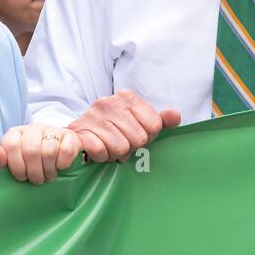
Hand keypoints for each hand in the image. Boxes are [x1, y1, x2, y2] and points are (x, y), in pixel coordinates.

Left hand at [0, 125, 82, 184]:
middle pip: (31, 151)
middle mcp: (33, 128)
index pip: (11, 145)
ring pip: (49, 151)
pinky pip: (66, 150)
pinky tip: (60, 167)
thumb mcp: (8, 167)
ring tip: (48, 176)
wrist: (52, 161)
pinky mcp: (69, 135)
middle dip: (34, 173)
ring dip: (49, 171)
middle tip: (37, 180)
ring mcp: (52, 129)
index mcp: (15, 134)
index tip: (21, 177)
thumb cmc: (27, 166)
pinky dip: (63, 164)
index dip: (16, 166)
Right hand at [66, 90, 181, 162]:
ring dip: (115, 154)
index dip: (147, 137)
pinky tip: (99, 151)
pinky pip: (101, 151)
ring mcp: (92, 116)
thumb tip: (175, 116)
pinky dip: (101, 156)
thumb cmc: (114, 129)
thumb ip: (160, 120)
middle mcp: (109, 102)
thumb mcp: (139, 121)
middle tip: (121, 144)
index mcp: (127, 97)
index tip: (135, 135)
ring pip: (121, 147)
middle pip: (139, 138)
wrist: (79, 133)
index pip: (154, 125)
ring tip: (109, 147)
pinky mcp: (79, 131)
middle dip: (131, 147)